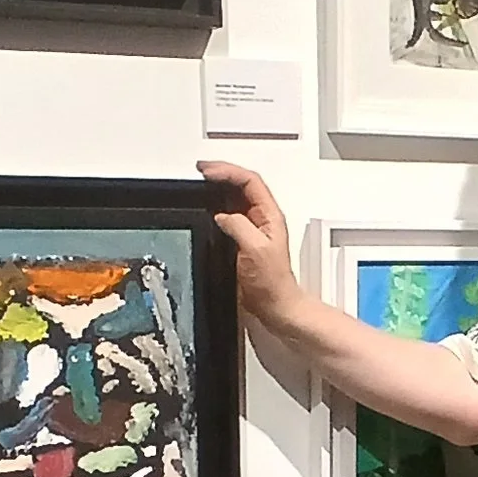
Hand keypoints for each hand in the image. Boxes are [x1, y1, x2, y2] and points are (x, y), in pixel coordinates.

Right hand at [199, 160, 310, 331]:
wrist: (275, 305)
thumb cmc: (273, 283)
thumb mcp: (256, 249)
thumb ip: (238, 226)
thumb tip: (221, 216)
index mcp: (270, 215)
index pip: (250, 181)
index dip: (228, 171)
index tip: (208, 171)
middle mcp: (262, 219)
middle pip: (242, 185)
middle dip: (221, 174)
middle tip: (202, 171)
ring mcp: (252, 229)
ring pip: (234, 199)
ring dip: (218, 188)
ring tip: (201, 183)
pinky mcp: (242, 241)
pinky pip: (228, 216)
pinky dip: (215, 208)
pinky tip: (206, 209)